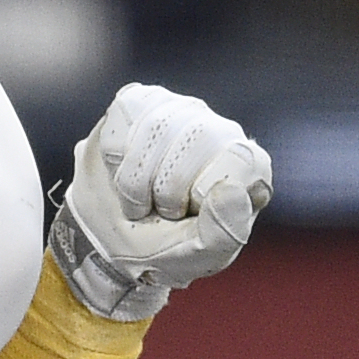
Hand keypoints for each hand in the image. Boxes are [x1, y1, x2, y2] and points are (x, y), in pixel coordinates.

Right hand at [53, 82, 274, 318]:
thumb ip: (222, 234)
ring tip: (138, 199)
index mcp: (249, 170)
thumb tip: (232, 190)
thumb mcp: (196, 257)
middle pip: (196, 136)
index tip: (184, 216)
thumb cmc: (162, 250)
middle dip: (163, 187)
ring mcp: (184, 112)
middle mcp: (223, 132)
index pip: (237, 159)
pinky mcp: (144, 101)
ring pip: (157, 124)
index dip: (200, 192)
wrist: (109, 243)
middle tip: (158, 211)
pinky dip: (114, 155)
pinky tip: (121, 171)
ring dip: (134, 178)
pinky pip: (126, 113)